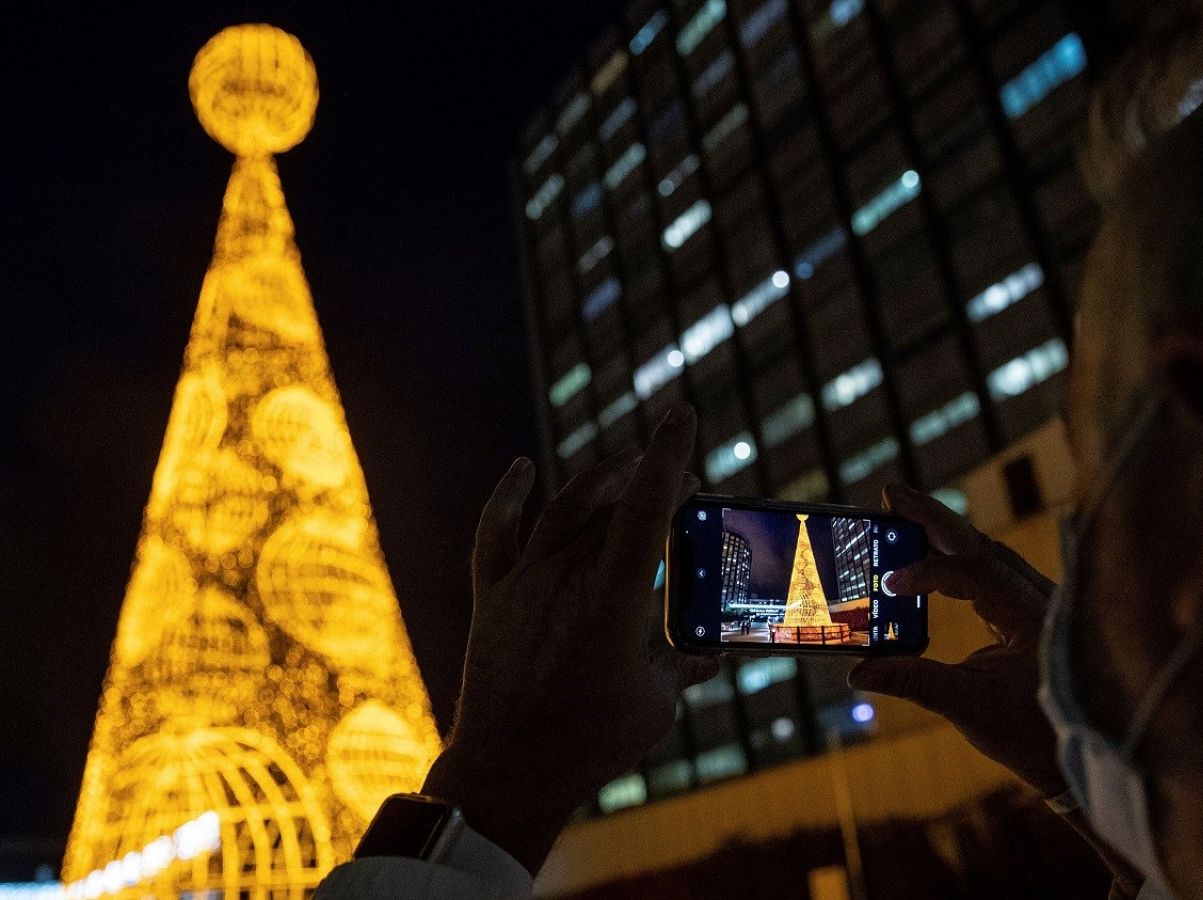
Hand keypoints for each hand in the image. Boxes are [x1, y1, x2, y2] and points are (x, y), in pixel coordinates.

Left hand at [422, 403, 717, 873]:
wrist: (508, 771)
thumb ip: (682, 669)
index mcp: (615, 594)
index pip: (646, 505)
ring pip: (561, 509)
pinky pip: (495, 533)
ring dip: (597, 481)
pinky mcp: (493, 597)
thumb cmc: (589, 742)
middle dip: (647, 480)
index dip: (667, 454)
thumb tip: (709, 658)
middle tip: (676, 479)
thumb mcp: (655, 704)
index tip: (680, 414)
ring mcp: (523, 582)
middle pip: (609, 503)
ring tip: (625, 467)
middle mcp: (565, 574)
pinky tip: (522, 469)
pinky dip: (508, 496)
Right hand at [847, 484, 1066, 795]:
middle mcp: (1040, 598)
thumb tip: (858, 672)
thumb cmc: (1035, 735)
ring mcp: (1039, 601)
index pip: (975, 573)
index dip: (930, 572)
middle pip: (982, 543)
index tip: (891, 582)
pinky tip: (932, 549)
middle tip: (890, 494)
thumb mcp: (970, 707)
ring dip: (945, 531)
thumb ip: (914, 682)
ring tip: (902, 510)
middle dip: (934, 518)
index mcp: (1032, 616)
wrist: (1084, 757)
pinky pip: (993, 568)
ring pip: (988, 551)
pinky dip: (959, 554)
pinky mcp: (1031, 611)